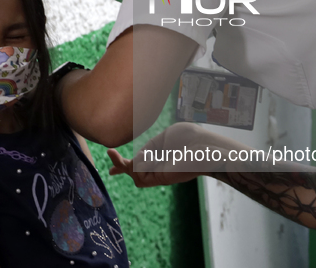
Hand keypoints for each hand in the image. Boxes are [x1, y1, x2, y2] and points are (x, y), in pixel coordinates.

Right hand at [106, 122, 220, 187]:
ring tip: (114, 154)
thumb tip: (136, 162)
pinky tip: (134, 157)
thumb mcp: (165, 138)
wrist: (205, 149)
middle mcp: (160, 165)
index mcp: (162, 153)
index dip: (128, 160)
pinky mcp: (159, 178)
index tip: (112, 155)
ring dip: (122, 164)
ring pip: (134, 172)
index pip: (142, 158)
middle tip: (110, 170)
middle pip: (135, 169)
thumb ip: (149, 149)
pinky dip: (130, 166)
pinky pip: (137, 174)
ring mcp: (159, 173)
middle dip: (121, 167)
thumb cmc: (190, 138)